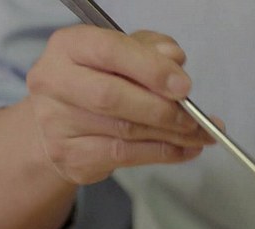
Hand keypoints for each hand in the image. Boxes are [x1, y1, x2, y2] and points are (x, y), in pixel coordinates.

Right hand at [26, 25, 214, 183]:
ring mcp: (57, 123)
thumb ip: (149, 50)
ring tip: (200, 135)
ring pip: (124, 131)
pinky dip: (161, 153)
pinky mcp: (70, 156)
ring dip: (171, 135)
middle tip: (194, 118)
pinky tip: (184, 149)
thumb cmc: (98, 81)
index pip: (110, 52)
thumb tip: (174, 59)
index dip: (151, 69)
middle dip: (161, 109)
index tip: (184, 86)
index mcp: (68, 47)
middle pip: (112, 97)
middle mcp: (54, 82)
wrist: (60, 125)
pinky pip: (124, 156)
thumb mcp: (124, 54)